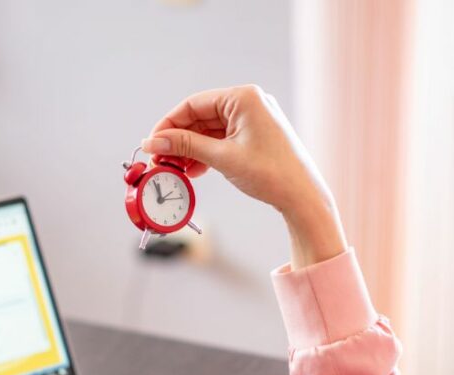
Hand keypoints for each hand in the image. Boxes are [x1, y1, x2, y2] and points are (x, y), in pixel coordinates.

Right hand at [142, 85, 346, 267]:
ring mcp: (253, 119)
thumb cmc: (270, 174)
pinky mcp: (255, 136)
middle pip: (200, 117)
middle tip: (160, 159)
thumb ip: (185, 146)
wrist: (302, 197)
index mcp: (244, 97)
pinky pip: (222, 140)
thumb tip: (154, 141)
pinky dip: (206, 154)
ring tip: (175, 169)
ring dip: (191, 149)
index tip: (151, 143)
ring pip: (210, 131)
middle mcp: (249, 103)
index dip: (169, 124)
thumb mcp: (222, 158)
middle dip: (179, 140)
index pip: (194, 104)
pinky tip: (193, 171)